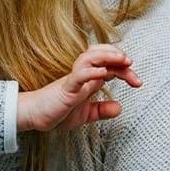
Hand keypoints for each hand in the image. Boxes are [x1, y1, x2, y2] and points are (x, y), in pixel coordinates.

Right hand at [17, 44, 141, 131]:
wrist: (32, 116)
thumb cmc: (55, 112)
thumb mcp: (84, 114)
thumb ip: (101, 110)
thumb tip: (119, 107)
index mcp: (87, 80)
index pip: (109, 66)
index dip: (125, 70)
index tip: (137, 82)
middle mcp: (81, 76)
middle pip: (100, 54)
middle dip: (117, 56)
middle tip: (130, 63)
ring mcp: (73, 80)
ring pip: (89, 58)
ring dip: (107, 56)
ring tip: (122, 59)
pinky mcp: (65, 89)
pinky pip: (79, 76)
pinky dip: (92, 72)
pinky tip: (103, 74)